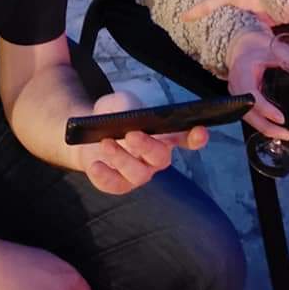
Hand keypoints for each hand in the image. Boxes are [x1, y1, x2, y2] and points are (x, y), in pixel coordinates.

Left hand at [75, 91, 207, 194]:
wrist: (88, 132)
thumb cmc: (112, 116)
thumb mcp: (118, 102)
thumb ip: (126, 104)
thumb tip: (131, 115)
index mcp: (161, 135)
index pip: (184, 138)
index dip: (194, 138)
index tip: (200, 132)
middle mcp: (154, 158)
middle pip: (161, 158)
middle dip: (147, 146)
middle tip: (130, 134)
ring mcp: (138, 173)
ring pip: (139, 174)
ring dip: (122, 158)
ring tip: (105, 143)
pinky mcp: (119, 184)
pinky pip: (115, 186)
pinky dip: (104, 176)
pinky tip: (95, 164)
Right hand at [226, 30, 288, 139]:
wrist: (240, 44)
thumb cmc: (258, 45)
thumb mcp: (277, 50)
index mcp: (243, 73)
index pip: (251, 96)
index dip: (265, 109)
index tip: (281, 118)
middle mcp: (236, 87)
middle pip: (249, 115)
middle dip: (269, 128)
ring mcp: (236, 96)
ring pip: (249, 119)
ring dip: (268, 130)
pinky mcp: (241, 100)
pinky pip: (250, 116)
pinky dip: (264, 125)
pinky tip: (279, 130)